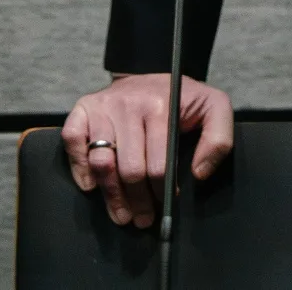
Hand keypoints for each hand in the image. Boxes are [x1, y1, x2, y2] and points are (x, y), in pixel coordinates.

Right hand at [63, 73, 233, 227]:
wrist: (151, 72)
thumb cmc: (182, 97)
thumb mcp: (214, 108)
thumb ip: (219, 139)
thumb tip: (199, 173)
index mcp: (161, 107)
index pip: (159, 164)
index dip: (162, 191)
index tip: (166, 206)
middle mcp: (128, 106)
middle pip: (129, 169)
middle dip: (138, 201)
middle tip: (143, 220)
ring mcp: (103, 107)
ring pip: (101, 163)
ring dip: (111, 196)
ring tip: (122, 215)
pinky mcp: (84, 109)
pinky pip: (72, 141)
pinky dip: (79, 167)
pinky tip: (92, 186)